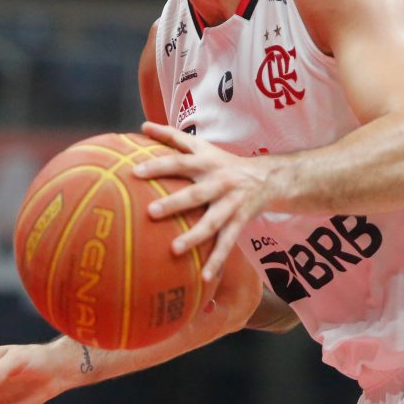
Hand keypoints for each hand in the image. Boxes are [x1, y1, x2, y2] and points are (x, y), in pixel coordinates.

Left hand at [135, 121, 272, 283]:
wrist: (269, 178)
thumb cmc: (225, 163)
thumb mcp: (203, 147)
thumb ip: (173, 137)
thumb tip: (142, 125)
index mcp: (207, 164)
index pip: (179, 162)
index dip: (158, 166)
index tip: (134, 172)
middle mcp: (220, 183)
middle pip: (196, 193)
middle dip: (175, 203)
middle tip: (151, 212)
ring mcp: (231, 204)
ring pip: (213, 222)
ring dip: (195, 236)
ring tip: (175, 249)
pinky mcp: (240, 222)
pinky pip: (227, 243)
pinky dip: (216, 260)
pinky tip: (203, 277)